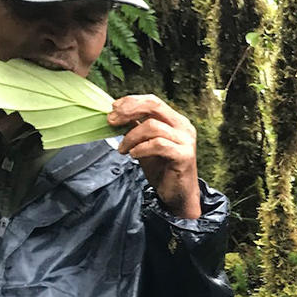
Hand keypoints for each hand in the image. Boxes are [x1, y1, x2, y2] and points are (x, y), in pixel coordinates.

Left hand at [108, 95, 200, 217]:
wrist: (178, 195)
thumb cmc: (163, 170)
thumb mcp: (144, 145)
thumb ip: (136, 129)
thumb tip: (117, 116)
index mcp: (175, 120)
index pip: (152, 101)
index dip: (131, 102)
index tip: (113, 109)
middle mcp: (183, 127)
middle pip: (154, 105)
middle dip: (129, 111)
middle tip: (111, 121)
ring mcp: (185, 140)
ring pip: (153, 126)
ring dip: (131, 137)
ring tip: (122, 149)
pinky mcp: (184, 155)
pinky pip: (158, 144)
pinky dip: (141, 148)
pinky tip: (133, 154)